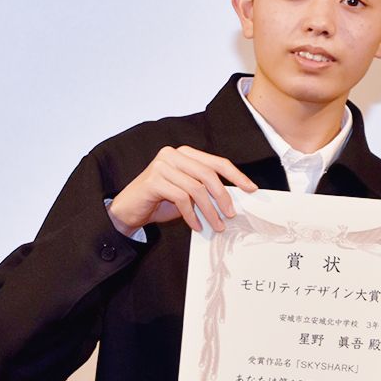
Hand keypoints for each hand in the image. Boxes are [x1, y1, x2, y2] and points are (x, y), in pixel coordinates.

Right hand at [107, 146, 257, 235]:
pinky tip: (196, 226)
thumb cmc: (161, 201)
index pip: (217, 162)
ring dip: (209, 211)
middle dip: (223, 197)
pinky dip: (191, 215)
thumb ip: (206, 189)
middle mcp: (173, 154)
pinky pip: (181, 199)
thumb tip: (233, 200)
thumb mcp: (188, 193)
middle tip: (231, 215)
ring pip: (196, 189)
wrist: (129, 210)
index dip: (236, 176)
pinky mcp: (153, 180)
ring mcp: (162, 165)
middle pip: (209, 175)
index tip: (251, 189)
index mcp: (185, 154)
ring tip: (216, 226)